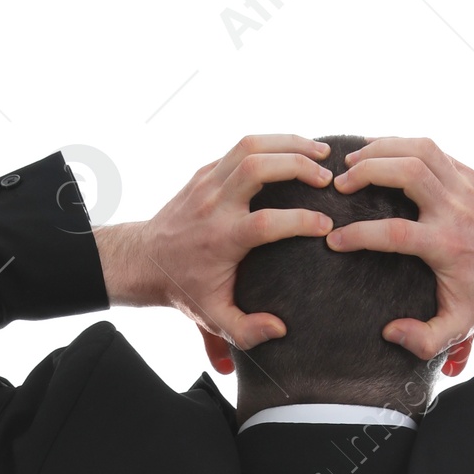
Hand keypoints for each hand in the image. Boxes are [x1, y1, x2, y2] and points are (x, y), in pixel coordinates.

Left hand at [94, 135, 334, 348]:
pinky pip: (240, 148)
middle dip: (297, 165)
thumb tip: (280, 330)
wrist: (145, 260)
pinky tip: (294, 151)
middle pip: (257, 167)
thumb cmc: (184, 289)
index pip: (265, 223)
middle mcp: (214, 205)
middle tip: (328, 177)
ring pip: (249, 146)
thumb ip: (247, 331)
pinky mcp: (205, 172)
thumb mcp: (213, 319)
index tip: (326, 226)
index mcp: (221, 239)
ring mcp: (207, 183)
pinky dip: (271, 144)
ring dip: (288, 142)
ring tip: (319, 151)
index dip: (299, 220)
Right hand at [328, 137, 473, 360]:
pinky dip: (402, 145)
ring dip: (382, 147)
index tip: (334, 240)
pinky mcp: (469, 174)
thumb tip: (389, 332)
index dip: (359, 235)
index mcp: (447, 245)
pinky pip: (432, 149)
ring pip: (420, 149)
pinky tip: (380, 152)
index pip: (394, 233)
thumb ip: (423, 339)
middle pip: (407, 171)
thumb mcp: (459, 327)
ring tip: (353, 159)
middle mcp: (456, 209)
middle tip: (340, 184)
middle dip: (368, 170)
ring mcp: (465, 186)